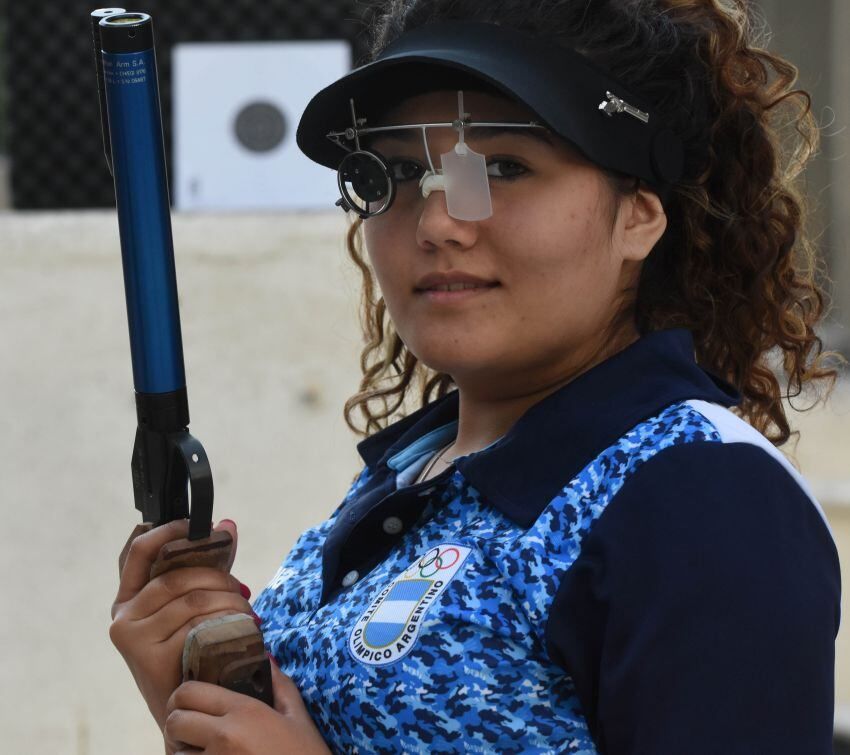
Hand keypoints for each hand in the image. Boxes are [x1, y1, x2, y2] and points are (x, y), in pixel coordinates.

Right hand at [110, 518, 254, 729]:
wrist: (186, 707)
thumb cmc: (191, 650)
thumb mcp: (194, 605)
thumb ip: (208, 565)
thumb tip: (226, 524)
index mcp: (128, 598)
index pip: (139, 551)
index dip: (168, 531)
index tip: (201, 525)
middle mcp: (122, 616)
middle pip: (177, 576)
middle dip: (218, 576)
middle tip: (241, 588)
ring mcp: (133, 637)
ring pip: (192, 600)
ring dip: (229, 601)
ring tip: (246, 612)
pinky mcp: (150, 658)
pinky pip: (196, 627)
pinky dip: (224, 625)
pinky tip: (238, 631)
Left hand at [164, 660, 331, 753]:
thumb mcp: (299, 720)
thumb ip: (281, 686)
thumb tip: (266, 658)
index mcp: (244, 712)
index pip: (189, 691)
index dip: (184, 696)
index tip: (194, 703)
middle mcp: (223, 736)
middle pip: (174, 720)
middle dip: (178, 724)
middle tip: (193, 730)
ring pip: (175, 753)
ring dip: (183, 751)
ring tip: (203, 752)